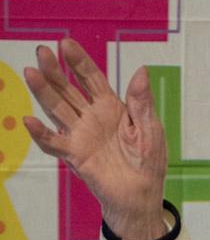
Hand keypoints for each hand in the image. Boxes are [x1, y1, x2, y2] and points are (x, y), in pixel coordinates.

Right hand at [23, 38, 167, 239]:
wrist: (142, 196)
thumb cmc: (147, 162)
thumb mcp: (149, 129)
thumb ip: (141, 102)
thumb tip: (141, 70)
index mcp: (111, 107)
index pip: (91, 78)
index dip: (79, 61)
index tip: (65, 43)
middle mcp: (91, 117)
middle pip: (68, 89)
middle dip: (55, 70)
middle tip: (41, 51)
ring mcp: (81, 135)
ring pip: (57, 109)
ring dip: (44, 92)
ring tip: (31, 73)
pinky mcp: (76, 156)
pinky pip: (54, 143)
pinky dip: (41, 133)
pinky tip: (30, 120)